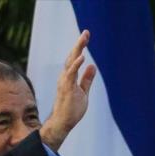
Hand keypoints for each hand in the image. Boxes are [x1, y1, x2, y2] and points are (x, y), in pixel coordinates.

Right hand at [40, 30, 96, 151]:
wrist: (63, 123)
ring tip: (84, 38)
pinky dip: (76, 64)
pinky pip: (71, 73)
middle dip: (79, 44)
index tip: (86, 36)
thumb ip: (87, 79)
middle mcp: (65, 77)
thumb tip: (92, 66)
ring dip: (78, 49)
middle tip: (86, 32)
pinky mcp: (66, 88)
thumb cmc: (71, 109)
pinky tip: (82, 56)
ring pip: (71, 61)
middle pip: (73, 56)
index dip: (80, 47)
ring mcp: (65, 81)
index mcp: (69, 77)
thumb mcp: (83, 92)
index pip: (75, 59)